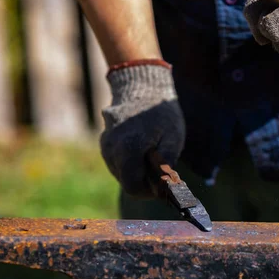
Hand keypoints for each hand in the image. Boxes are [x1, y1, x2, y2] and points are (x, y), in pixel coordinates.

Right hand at [100, 63, 185, 197]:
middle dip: (143, 181)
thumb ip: (167, 164)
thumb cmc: (162, 112)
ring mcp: (105, 145)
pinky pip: (116, 161)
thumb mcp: (174, 138)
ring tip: (152, 155)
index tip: (162, 186)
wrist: (143, 86)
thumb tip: (165, 187)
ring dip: (136, 171)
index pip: (132, 187)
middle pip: (126, 181)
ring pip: (120, 172)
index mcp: (128, 148)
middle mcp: (111, 148)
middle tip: (161, 169)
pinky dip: (129, 161)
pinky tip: (142, 148)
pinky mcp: (104, 142)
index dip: (148, 192)